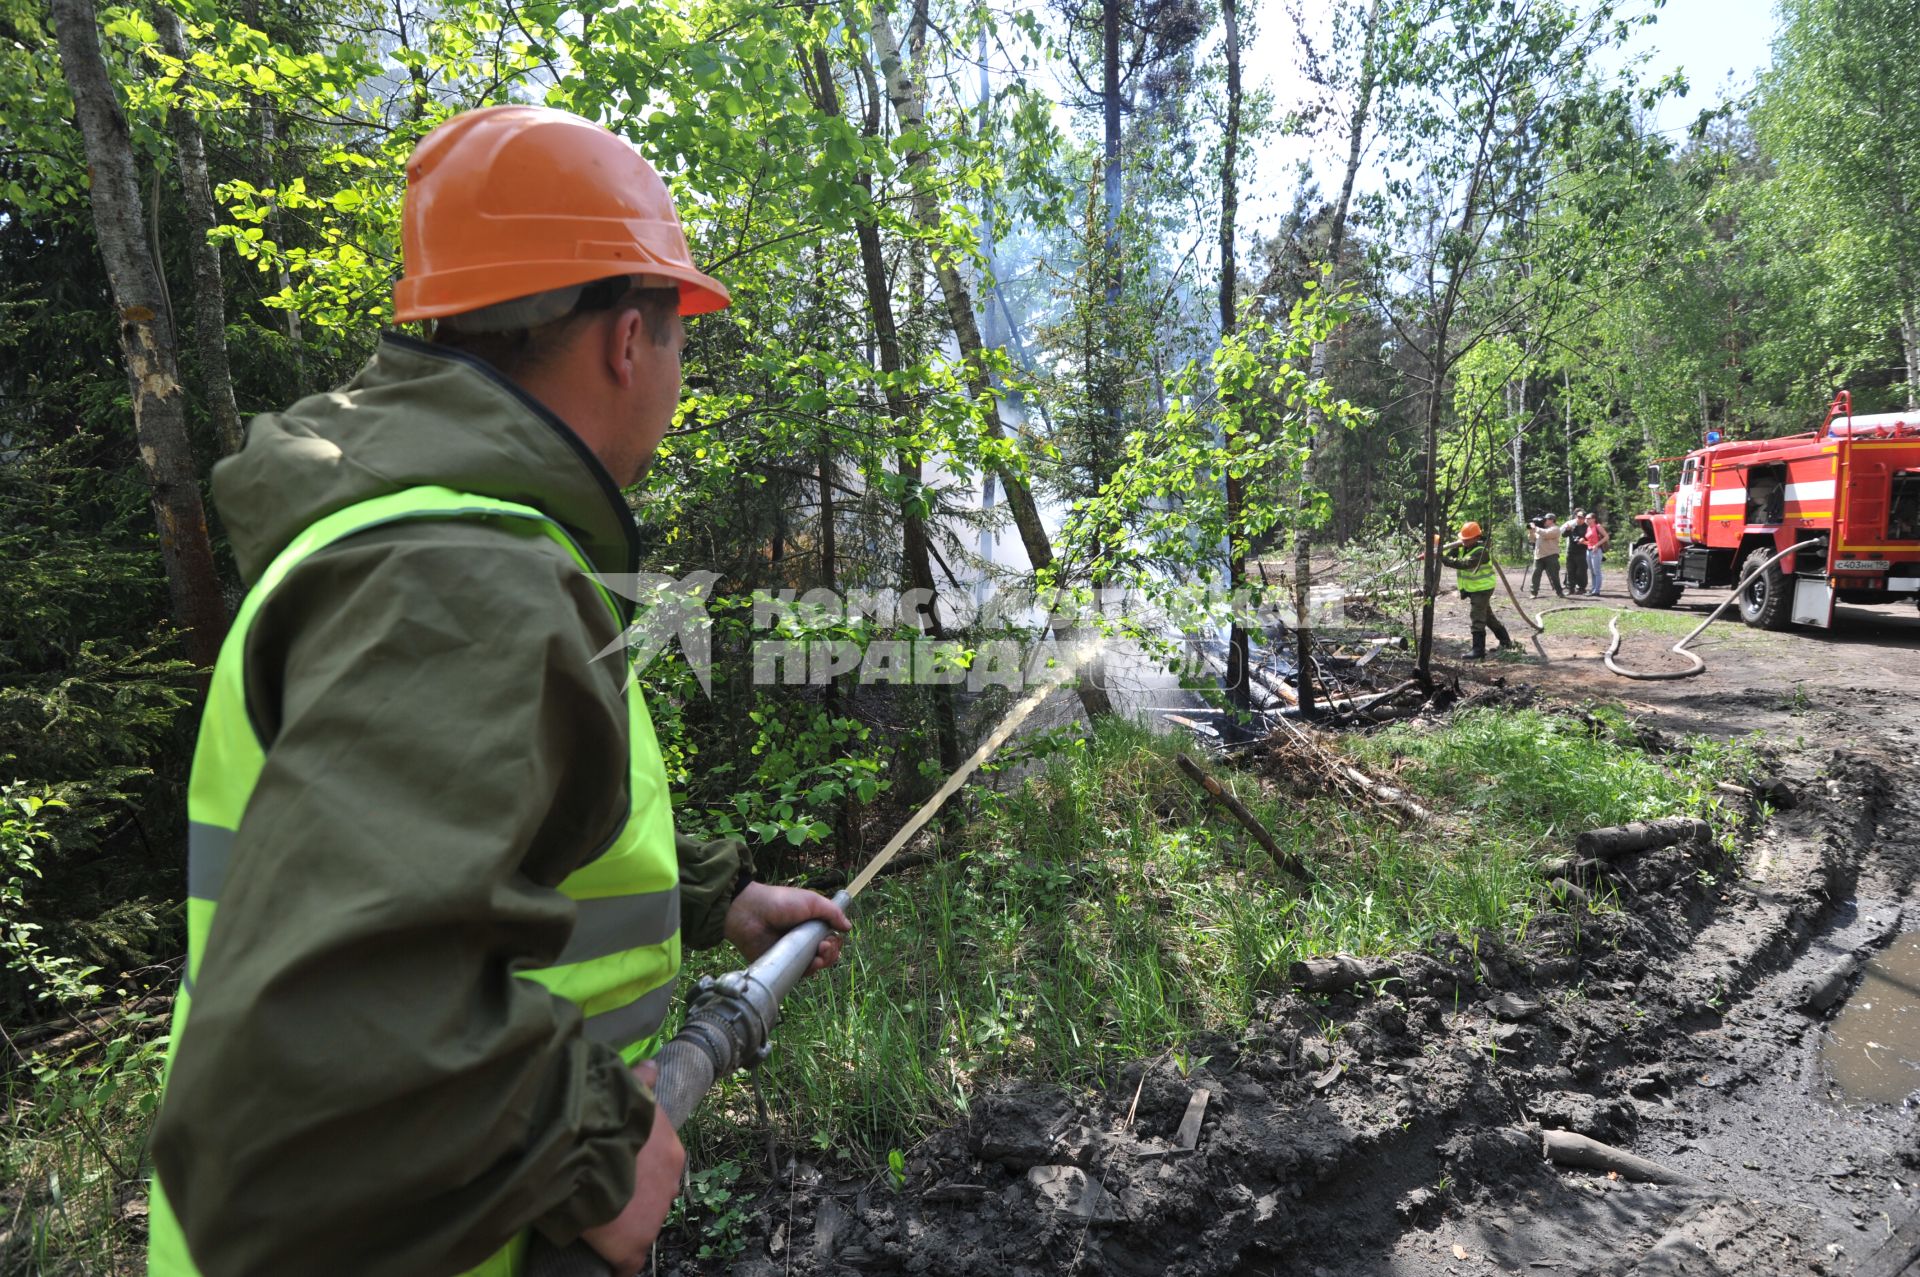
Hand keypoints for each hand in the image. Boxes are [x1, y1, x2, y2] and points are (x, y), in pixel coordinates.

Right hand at [579, 1060, 683, 1275]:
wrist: (583, 1148)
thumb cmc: (602, 1116)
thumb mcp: (627, 1091)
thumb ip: (642, 1081)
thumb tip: (651, 1064)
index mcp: (672, 1150)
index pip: (660, 1167)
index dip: (636, 1171)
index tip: (616, 1169)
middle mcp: (671, 1183)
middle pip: (653, 1197)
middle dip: (632, 1196)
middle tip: (604, 1192)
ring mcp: (655, 1217)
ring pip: (641, 1225)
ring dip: (622, 1222)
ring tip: (596, 1217)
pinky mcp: (634, 1245)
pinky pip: (627, 1263)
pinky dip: (616, 1261)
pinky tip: (605, 1258)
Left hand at [723, 881, 850, 973]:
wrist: (751, 913)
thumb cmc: (780, 902)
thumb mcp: (811, 901)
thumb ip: (832, 913)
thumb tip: (848, 927)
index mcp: (810, 925)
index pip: (830, 939)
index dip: (835, 941)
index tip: (833, 937)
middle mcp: (803, 940)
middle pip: (826, 955)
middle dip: (832, 953)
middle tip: (824, 946)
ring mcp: (793, 954)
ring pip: (816, 966)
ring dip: (824, 962)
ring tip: (819, 954)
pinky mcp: (782, 965)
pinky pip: (800, 974)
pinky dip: (809, 971)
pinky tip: (812, 964)